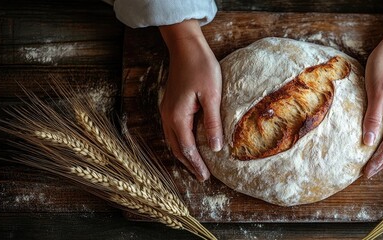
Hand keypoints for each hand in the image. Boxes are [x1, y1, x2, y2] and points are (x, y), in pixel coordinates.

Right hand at [159, 19, 222, 181]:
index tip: (206, 177)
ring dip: (184, 155)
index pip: (187, 149)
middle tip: (202, 177)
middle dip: (189, 164)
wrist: (185, 47)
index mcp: (178, 117)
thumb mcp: (212, 95)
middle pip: (177, 148)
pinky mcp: (170, 105)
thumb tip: (215, 148)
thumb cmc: (201, 67)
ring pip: (174, 140)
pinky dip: (182, 143)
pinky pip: (174, 131)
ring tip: (196, 166)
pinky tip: (191, 145)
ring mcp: (167, 110)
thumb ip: (212, 122)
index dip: (196, 165)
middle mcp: (168, 117)